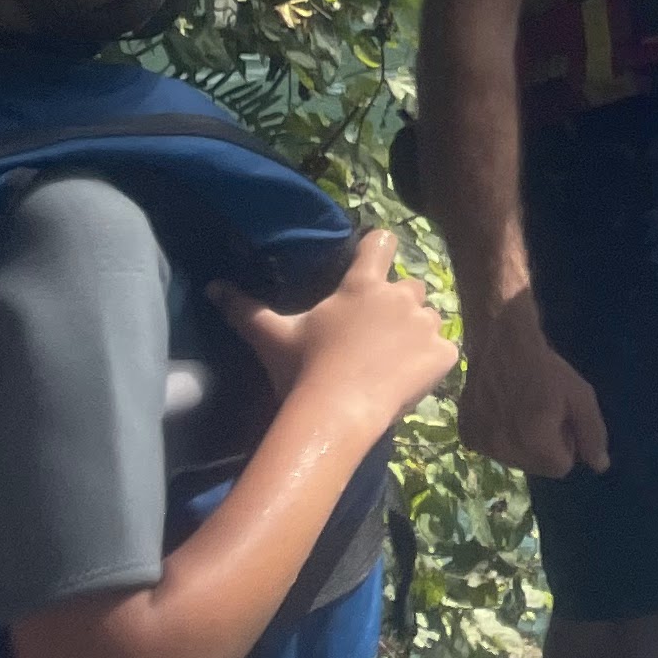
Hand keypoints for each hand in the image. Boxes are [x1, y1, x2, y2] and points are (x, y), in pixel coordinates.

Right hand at [213, 230, 456, 435]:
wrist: (336, 414)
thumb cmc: (303, 370)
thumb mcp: (272, 336)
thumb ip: (245, 309)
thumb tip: (213, 287)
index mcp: (362, 285)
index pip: (380, 242)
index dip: (378, 248)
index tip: (372, 259)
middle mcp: (400, 296)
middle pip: (410, 285)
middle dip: (397, 302)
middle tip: (373, 333)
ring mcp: (426, 325)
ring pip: (430, 317)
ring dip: (416, 331)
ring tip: (391, 359)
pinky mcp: (443, 354)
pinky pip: (445, 349)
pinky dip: (432, 361)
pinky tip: (408, 378)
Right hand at [450, 286, 611, 478]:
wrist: (501, 343)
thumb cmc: (546, 369)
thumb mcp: (580, 395)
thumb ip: (592, 433)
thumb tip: (600, 467)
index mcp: (534, 444)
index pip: (561, 467)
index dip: (566, 441)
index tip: (561, 417)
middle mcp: (504, 451)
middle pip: (537, 467)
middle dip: (545, 446)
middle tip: (542, 412)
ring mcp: (481, 445)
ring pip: (514, 460)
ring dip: (522, 443)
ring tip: (522, 409)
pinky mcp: (466, 435)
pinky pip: (492, 449)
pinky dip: (500, 436)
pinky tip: (502, 410)